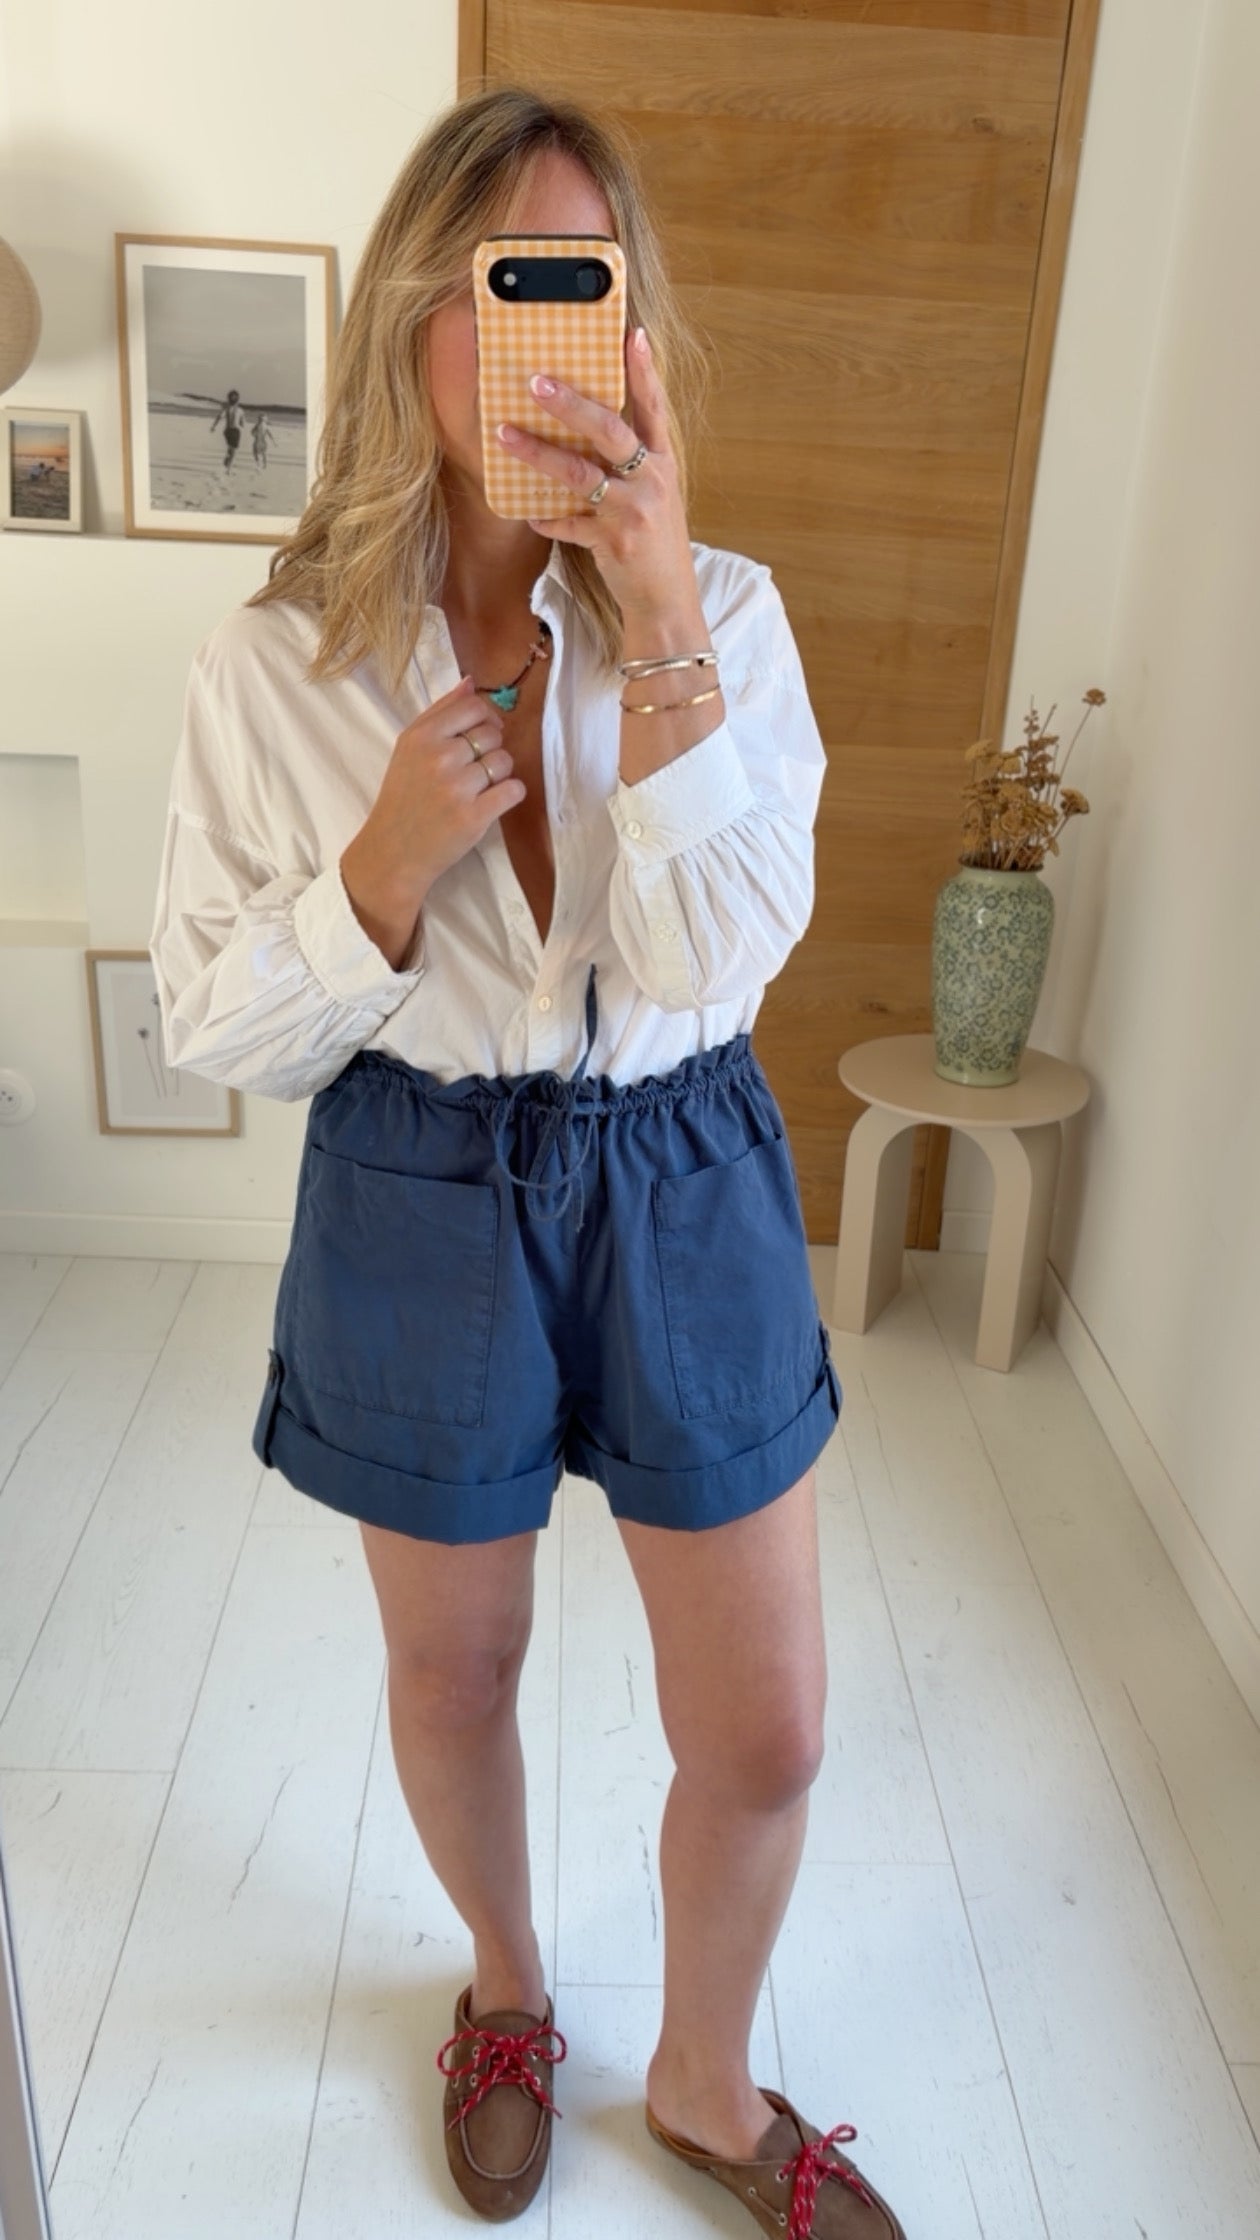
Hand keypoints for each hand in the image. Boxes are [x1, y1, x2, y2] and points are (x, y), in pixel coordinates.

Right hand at [342, 674, 525, 909]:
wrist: (393, 851)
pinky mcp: (474, 817)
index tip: (483, 734)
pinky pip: (514, 790)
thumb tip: (470, 682)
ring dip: (500, 773)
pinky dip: (510, 794)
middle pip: (492, 734)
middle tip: (472, 770)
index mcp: (422, 736)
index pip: (474, 706)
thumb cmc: (403, 796)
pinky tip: (492, 801)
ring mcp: (457, 788)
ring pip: (505, 762)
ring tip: (480, 787)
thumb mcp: (409, 747)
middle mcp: (439, 757)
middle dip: (490, 749)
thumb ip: (440, 712)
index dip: (486, 718)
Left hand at [495, 327, 696, 622]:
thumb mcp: (653, 497)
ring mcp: (632, 512)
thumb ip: (628, 466)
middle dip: (570, 403)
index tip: (632, 335)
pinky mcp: (612, 542)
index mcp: (663, 464)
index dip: (644, 372)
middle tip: (536, 380)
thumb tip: (581, 433)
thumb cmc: (654, 544)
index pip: (654, 408)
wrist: (667, 601)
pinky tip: (527, 512)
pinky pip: (566, 524)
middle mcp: (651, 481)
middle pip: (609, 431)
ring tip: (504, 434)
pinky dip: (545, 518)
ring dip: (537, 452)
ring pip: (578, 473)